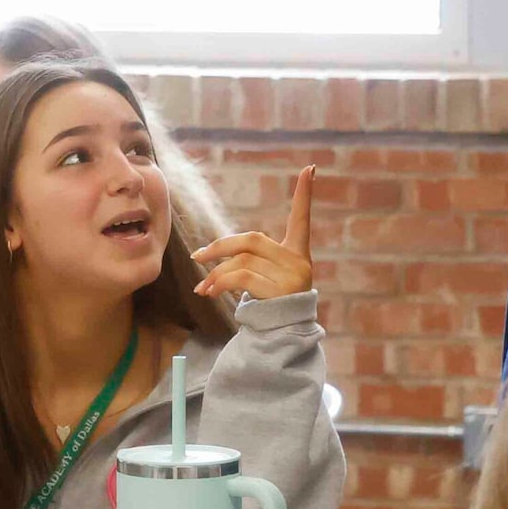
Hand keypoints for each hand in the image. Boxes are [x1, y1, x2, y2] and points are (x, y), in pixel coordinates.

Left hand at [195, 165, 315, 302]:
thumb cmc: (271, 306)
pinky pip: (242, 278)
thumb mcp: (266, 279)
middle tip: (198, 256)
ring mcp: (292, 276)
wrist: (284, 339)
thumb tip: (209, 254)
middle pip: (251, 242)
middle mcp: (298, 262)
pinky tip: (209, 291)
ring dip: (216, 273)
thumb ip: (250, 261)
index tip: (309, 169)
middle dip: (221, 247)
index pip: (302, 220)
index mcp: (298, 254)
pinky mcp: (282, 291)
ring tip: (202, 287)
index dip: (304, 195)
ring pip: (242, 262)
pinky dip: (220, 282)